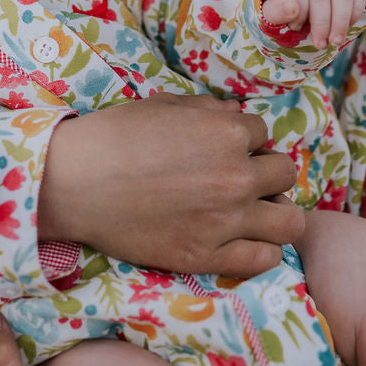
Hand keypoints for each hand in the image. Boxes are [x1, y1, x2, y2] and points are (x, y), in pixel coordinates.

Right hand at [38, 94, 301, 277]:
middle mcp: (236, 176)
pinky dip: (260, 250)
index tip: (222, 151)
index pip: (263, 135)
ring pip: (290, 221)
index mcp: (228, 133)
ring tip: (254, 213)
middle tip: (240, 180)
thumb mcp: (164, 106)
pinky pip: (263, 259)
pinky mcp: (206, 256)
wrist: (75, 182)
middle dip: (265, 173)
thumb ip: (208, 109)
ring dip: (276, 213)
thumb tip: (236, 115)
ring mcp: (225, 220)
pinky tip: (242, 241)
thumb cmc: (114, 136)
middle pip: (284, 174)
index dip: (244, 142)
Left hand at [261, 0, 365, 47]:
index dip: (298, 12)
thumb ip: (274, 12)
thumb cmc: (278, 12)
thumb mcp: (267, 15)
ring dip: (341, 20)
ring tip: (335, 41)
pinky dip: (356, 11)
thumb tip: (292, 8)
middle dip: (322, 23)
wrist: (291, 6)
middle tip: (320, 45)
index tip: (294, 28)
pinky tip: (347, 26)